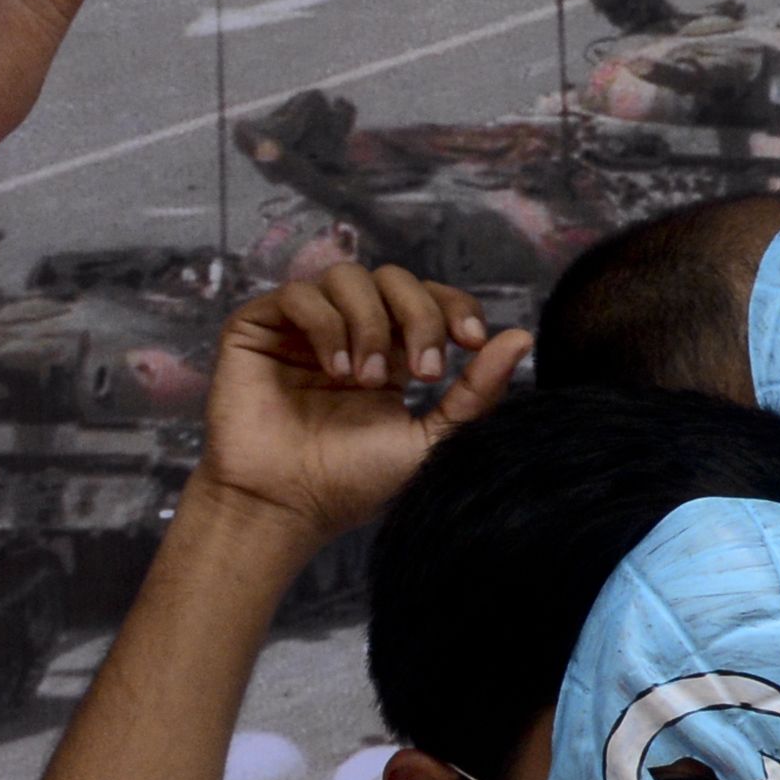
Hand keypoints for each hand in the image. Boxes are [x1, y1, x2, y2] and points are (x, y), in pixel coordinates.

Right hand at [197, 265, 520, 543]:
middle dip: (420, 316)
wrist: (288, 503)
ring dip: (371, 323)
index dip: (454, 306)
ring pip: (348, 276)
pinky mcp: (259, 327)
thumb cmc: (355, 481)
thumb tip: (521, 337)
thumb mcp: (432, 437)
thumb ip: (476, 391)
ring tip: (367, 379)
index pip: (429, 299)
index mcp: (393, 352)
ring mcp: (303, 326)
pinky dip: (326, 324)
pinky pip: (299, 293)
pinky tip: (335, 369)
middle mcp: (350, 331)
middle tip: (424, 373)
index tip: (472, 341)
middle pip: (395, 278)